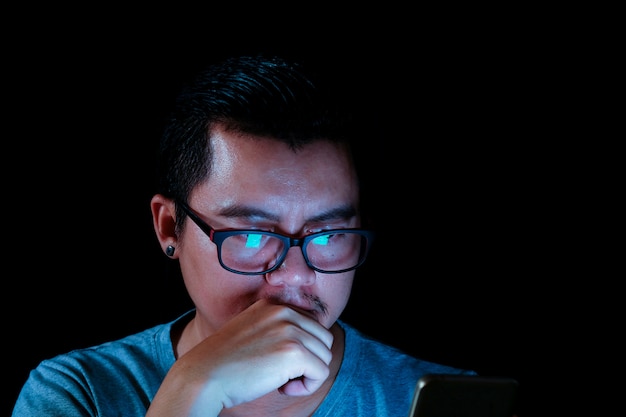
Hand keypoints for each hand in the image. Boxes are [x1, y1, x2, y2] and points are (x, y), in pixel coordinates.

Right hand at [146, 299, 333, 415]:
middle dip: (309, 361)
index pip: (312, 325)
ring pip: (324, 356)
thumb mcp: (252, 331)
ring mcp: (290, 330)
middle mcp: (284, 311)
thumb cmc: (224, 362)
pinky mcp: (294, 352)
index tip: (279, 362)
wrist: (203, 376)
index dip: (302, 348)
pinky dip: (307, 387)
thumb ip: (276, 328)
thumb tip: (308, 341)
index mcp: (273, 304)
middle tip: (282, 375)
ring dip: (307, 375)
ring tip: (281, 381)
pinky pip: (321, 373)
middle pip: (323, 339)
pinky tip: (283, 388)